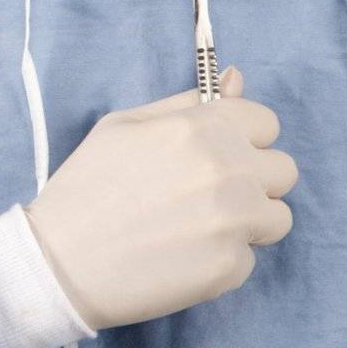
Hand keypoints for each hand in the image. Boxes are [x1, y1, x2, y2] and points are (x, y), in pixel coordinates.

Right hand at [22, 65, 298, 330]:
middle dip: (253, 178)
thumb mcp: (124, 126)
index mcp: (200, 128)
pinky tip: (182, 255)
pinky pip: (250, 256)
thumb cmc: (88, 185)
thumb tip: (236, 79)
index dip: (242, 136)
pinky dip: (223, 257)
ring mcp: (235, 222)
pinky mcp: (232, 268)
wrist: (63, 260)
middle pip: (283, 170)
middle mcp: (227, 170)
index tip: (218, 152)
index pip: (265, 121)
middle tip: (206, 192)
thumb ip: (185, 103)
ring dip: (248, 220)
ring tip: (197, 225)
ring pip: (277, 216)